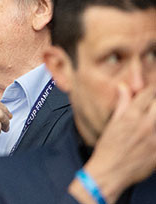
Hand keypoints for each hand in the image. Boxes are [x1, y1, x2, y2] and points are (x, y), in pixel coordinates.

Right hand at [71, 85, 155, 202]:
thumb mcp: (112, 123)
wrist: (110, 173)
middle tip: (152, 105)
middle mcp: (146, 124)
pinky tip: (152, 134)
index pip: (148, 93)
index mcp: (131, 115)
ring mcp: (155, 138)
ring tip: (151, 121)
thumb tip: (124, 87)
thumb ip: (122, 103)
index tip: (153, 87)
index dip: (152, 87)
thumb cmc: (107, 148)